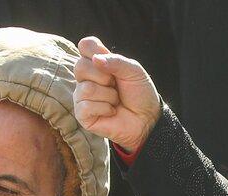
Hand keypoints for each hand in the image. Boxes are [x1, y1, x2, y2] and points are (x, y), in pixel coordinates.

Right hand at [74, 35, 160, 153]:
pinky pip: (85, 106)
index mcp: (97, 62)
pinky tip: (111, 111)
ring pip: (86, 88)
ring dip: (108, 96)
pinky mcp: (82, 115)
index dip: (96, 50)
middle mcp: (86, 78)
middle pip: (80, 66)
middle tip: (115, 85)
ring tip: (115, 100)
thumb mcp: (134, 71)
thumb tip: (96, 59)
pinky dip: (105, 109)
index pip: (85, 45)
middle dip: (104, 77)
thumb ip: (116, 61)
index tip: (112, 63)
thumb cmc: (139, 93)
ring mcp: (82, 96)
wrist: (147, 118)